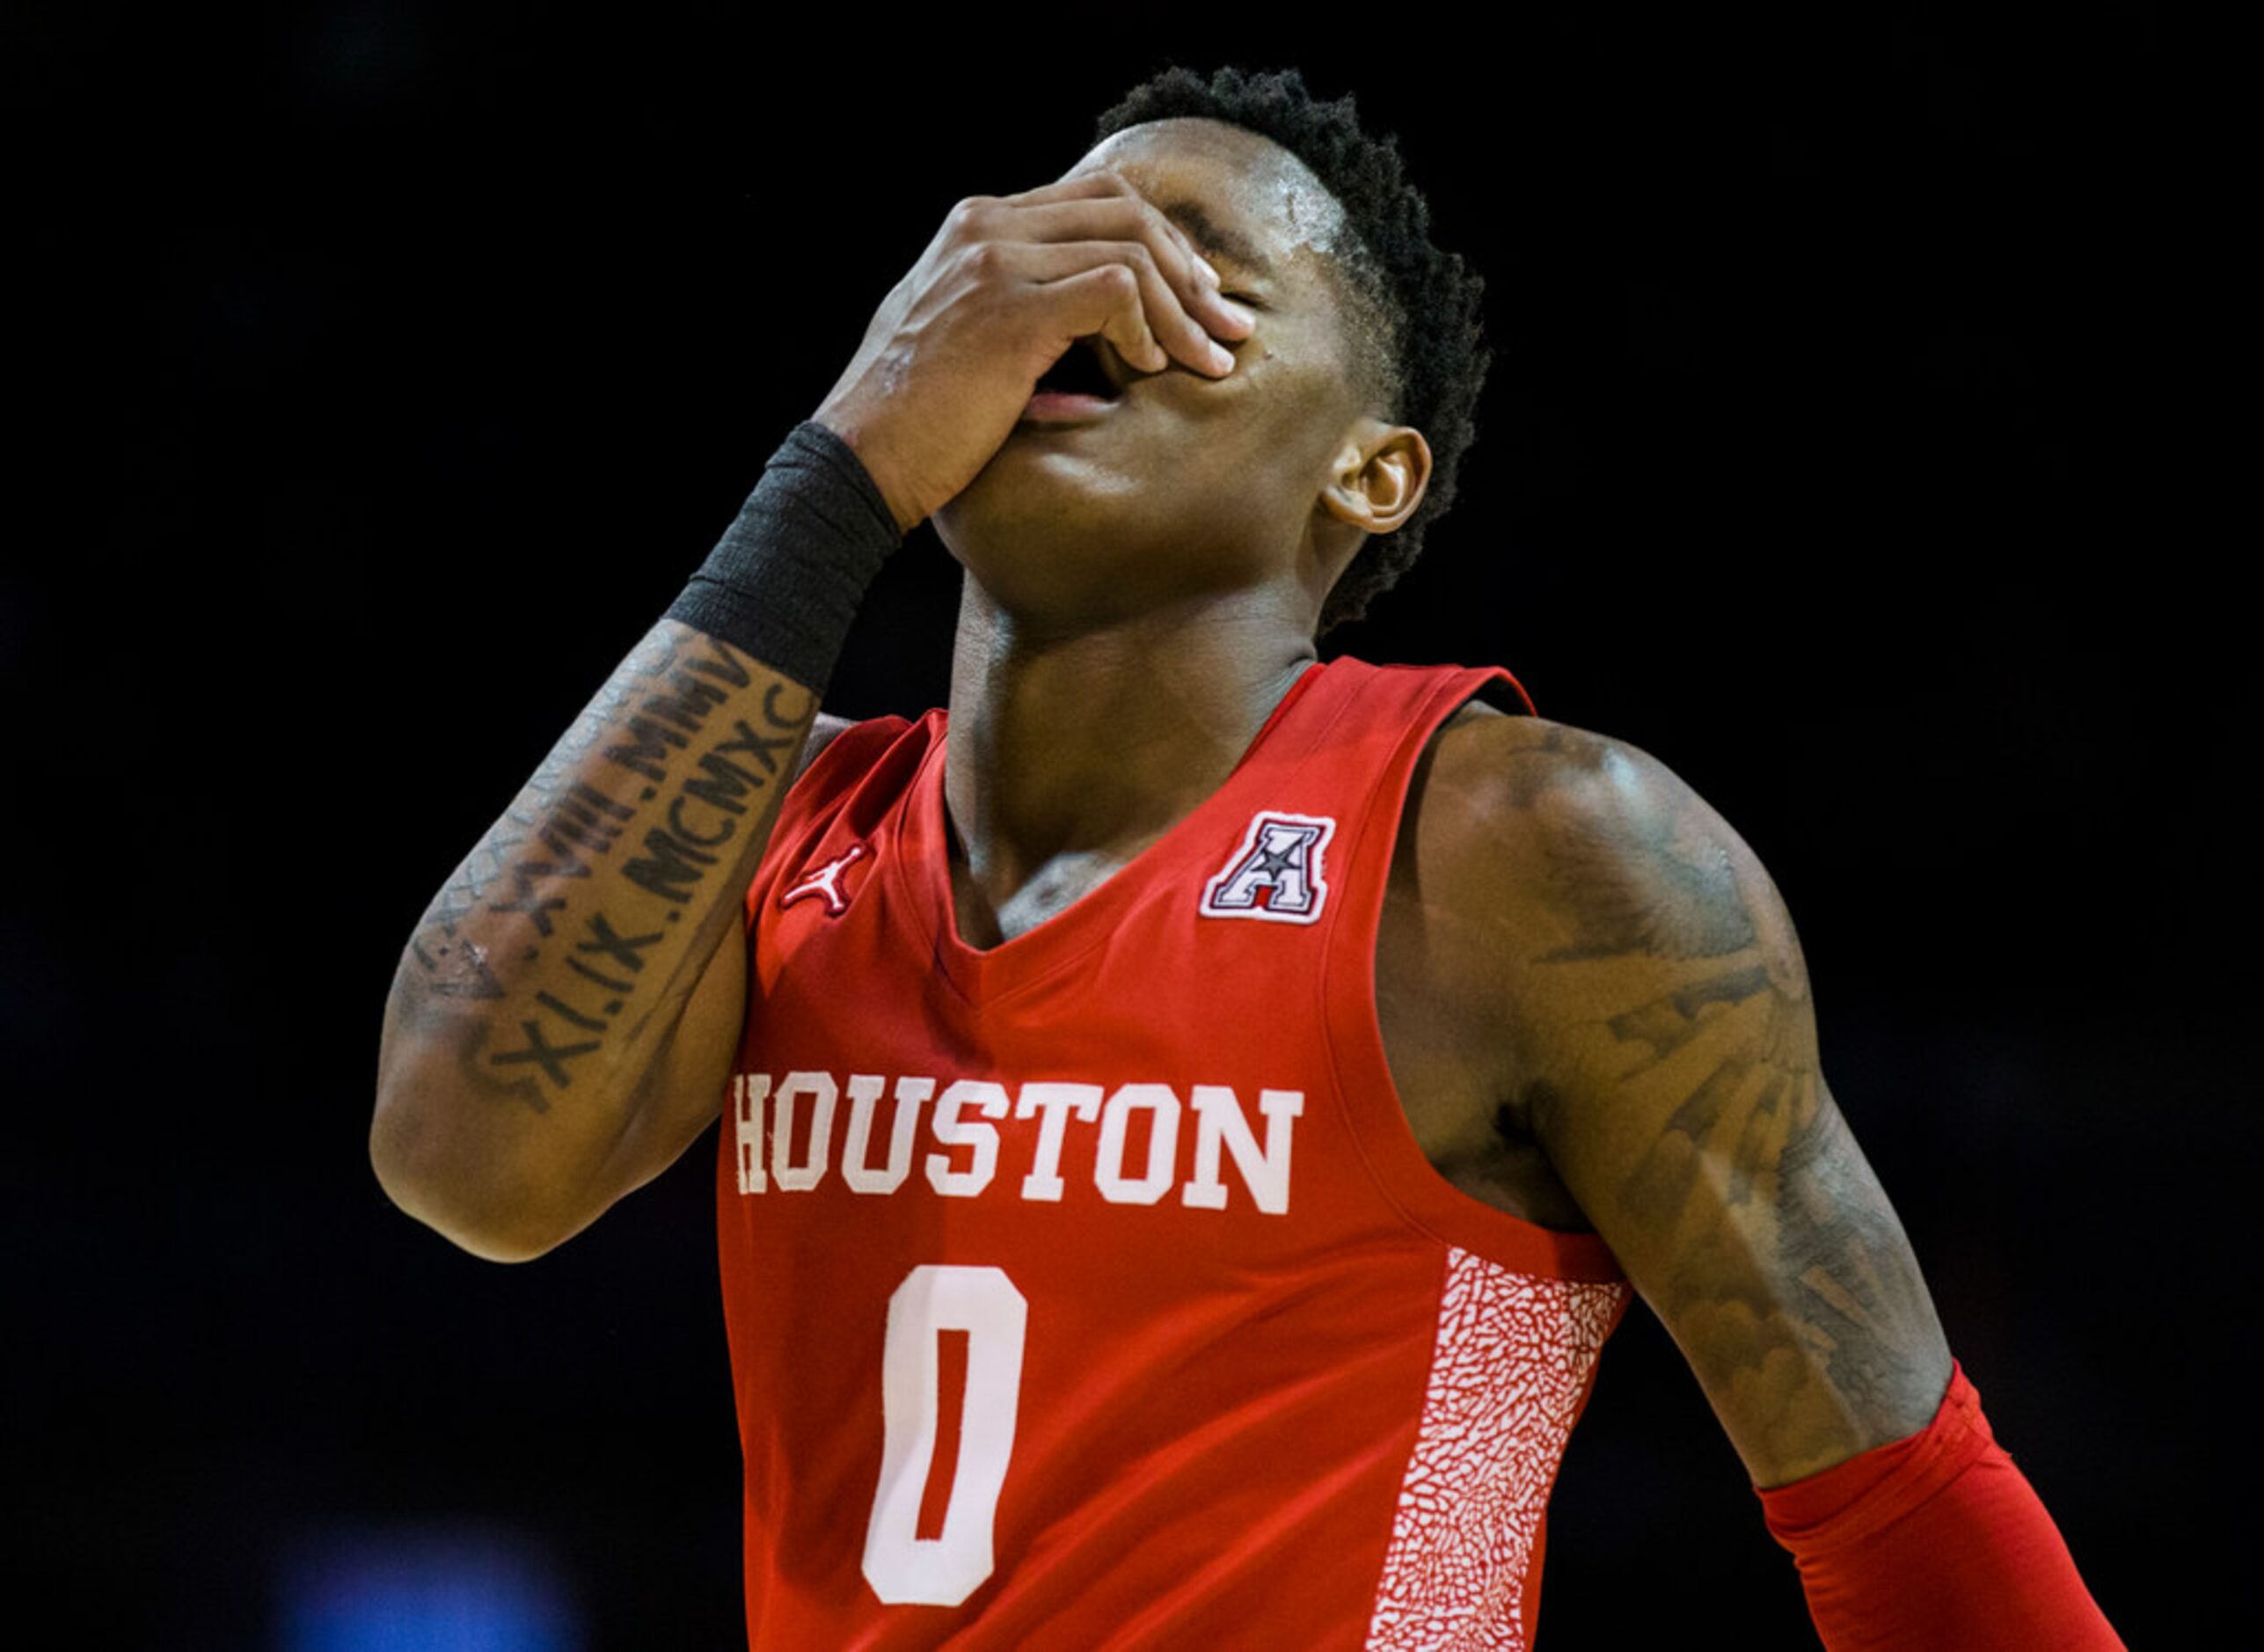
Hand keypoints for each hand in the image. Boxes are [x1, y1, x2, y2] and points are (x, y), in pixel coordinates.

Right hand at [811, 167, 1257, 533]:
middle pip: (1123, 209)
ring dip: (1181, 308)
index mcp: (974, 226)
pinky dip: (1145, 326)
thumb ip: (1022, 311)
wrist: (859, 458)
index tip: (1194, 295)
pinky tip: (1150, 368)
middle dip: (1187, 269)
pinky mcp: (1010, 310)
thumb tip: (1115, 334)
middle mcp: (985, 228)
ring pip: (1129, 248)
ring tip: (1207, 358)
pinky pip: (1114, 287)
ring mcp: (996, 262)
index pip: (1094, 197)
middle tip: (1223, 325)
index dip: (1159, 241)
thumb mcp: (961, 338)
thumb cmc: (912, 420)